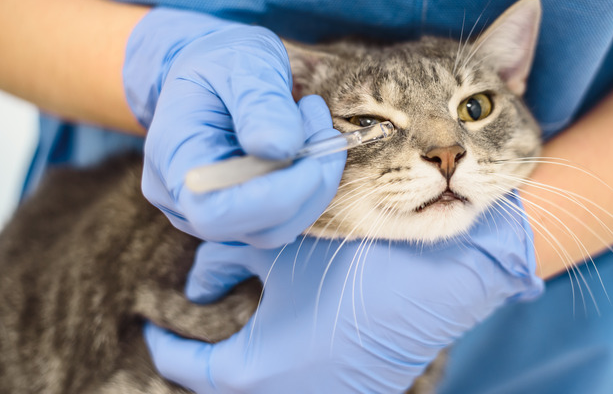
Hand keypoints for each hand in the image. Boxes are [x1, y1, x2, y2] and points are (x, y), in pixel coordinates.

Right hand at [124, 8, 344, 246]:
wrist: (206, 72)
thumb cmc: (220, 61)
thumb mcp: (242, 61)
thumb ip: (260, 103)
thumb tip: (282, 148)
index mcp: (173, 155)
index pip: (217, 212)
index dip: (274, 197)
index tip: (311, 157)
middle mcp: (183, 198)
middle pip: (259, 229)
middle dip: (308, 185)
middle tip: (322, 127)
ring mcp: (210, 213)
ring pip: (280, 228)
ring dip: (314, 181)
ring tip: (312, 123)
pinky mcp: (240, 215)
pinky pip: (284, 217)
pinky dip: (308, 185)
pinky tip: (306, 143)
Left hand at [144, 194, 543, 392]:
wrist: (438, 281)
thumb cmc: (353, 266)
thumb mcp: (278, 253)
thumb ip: (226, 259)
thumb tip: (201, 275)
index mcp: (251, 375)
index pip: (184, 368)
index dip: (162, 341)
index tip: (154, 320)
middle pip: (223, 383)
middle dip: (205, 352)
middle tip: (204, 314)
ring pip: (261, 385)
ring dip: (246, 359)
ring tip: (245, 317)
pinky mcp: (355, 393)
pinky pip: (299, 384)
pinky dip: (282, 363)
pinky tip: (291, 329)